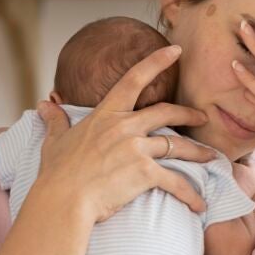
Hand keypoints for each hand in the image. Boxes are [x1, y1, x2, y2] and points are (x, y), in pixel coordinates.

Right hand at [32, 45, 216, 223]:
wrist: (62, 200)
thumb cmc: (57, 174)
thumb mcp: (54, 141)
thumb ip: (55, 121)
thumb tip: (44, 105)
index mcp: (106, 114)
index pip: (134, 79)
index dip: (157, 61)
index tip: (176, 50)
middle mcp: (125, 126)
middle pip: (167, 113)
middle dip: (189, 113)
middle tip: (203, 116)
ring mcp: (137, 148)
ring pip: (178, 146)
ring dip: (198, 152)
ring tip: (211, 157)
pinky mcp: (145, 172)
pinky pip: (176, 182)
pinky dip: (191, 194)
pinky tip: (200, 204)